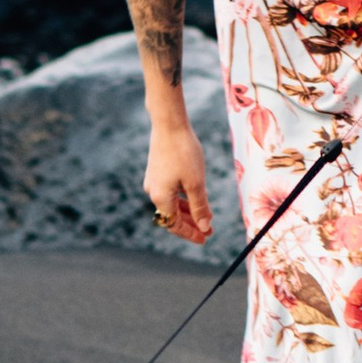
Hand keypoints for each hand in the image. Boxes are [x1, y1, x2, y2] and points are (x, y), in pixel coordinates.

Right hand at [143, 116, 215, 243]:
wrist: (169, 124)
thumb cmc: (184, 152)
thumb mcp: (196, 183)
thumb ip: (200, 207)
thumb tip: (204, 226)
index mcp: (161, 198)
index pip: (174, 225)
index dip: (190, 234)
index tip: (205, 238)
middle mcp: (153, 192)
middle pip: (172, 216)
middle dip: (191, 224)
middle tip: (208, 230)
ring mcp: (154, 181)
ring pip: (172, 204)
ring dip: (188, 212)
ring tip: (206, 217)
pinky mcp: (157, 171)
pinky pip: (171, 192)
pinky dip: (184, 199)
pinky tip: (196, 198)